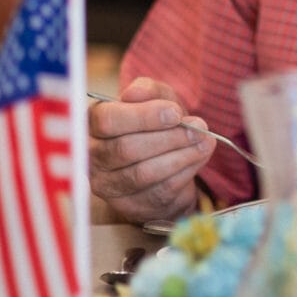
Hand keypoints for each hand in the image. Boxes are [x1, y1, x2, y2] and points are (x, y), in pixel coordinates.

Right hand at [88, 77, 215, 223]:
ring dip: (180, 156)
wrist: (163, 161)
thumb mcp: (156, 99)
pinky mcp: (128, 205)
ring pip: (142, 173)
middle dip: (168, 138)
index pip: (108, 121)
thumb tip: (135, 92)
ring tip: (204, 142)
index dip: (143, 117)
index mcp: (92, 124)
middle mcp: (91, 157)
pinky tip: (198, 157)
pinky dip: (184, 172)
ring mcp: (107, 185)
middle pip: (125, 149)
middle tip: (198, 128)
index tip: (175, 113)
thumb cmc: (154, 124)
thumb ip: (148, 91)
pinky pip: (158, 190)